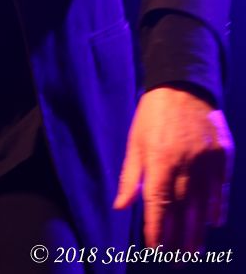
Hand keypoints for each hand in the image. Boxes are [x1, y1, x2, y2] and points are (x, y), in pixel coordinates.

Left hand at [113, 86, 233, 251]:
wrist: (181, 85)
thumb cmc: (153, 115)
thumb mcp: (135, 142)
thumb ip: (130, 177)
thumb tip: (121, 206)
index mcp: (159, 160)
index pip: (159, 205)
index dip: (158, 229)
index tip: (155, 249)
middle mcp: (185, 163)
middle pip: (183, 210)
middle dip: (179, 238)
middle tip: (177, 260)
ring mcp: (206, 160)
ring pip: (203, 204)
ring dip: (198, 230)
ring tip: (194, 251)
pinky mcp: (221, 155)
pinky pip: (221, 188)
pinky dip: (217, 207)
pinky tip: (213, 223)